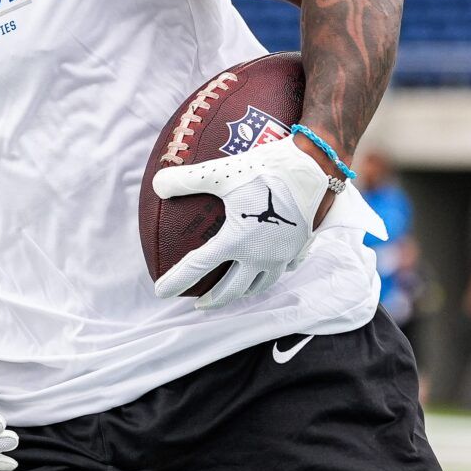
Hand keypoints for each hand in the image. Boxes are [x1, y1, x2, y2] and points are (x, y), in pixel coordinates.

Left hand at [152, 136, 330, 308]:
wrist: (314, 167)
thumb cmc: (266, 169)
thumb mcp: (221, 172)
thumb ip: (187, 180)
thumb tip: (157, 184)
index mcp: (236, 241)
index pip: (198, 267)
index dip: (176, 281)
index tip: (162, 291)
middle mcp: (259, 255)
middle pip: (232, 289)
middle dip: (214, 300)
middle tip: (200, 303)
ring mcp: (282, 255)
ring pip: (260, 285)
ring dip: (243, 291)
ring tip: (234, 290)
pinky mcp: (300, 247)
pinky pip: (284, 269)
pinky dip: (271, 273)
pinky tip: (268, 268)